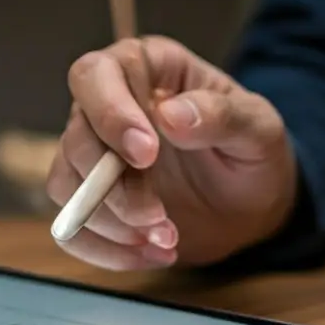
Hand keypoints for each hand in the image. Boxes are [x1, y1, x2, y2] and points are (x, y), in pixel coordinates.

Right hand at [47, 36, 298, 269]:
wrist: (252, 205)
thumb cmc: (254, 154)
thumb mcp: (258, 129)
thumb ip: (222, 116)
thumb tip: (171, 115)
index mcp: (148, 69)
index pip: (97, 74)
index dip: (110, 113)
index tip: (145, 155)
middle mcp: (110, 106)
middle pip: (76, 138)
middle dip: (114, 188)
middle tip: (159, 217)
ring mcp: (95, 155)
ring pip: (66, 184)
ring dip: (110, 222)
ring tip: (165, 240)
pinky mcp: (91, 200)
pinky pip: (70, 226)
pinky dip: (104, 250)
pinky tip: (148, 255)